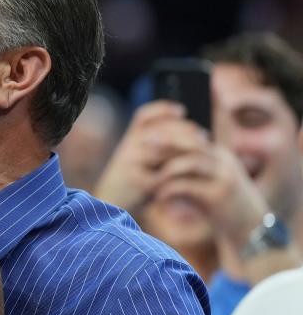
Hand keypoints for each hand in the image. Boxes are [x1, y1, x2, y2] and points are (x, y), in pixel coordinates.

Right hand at [94, 101, 208, 214]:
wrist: (110, 205)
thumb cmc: (131, 180)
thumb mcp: (138, 159)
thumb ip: (157, 145)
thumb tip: (190, 132)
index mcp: (129, 139)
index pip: (143, 116)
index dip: (162, 109)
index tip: (182, 110)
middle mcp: (128, 147)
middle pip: (161, 130)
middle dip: (185, 131)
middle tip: (204, 136)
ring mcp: (131, 163)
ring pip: (165, 150)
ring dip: (187, 151)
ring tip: (203, 154)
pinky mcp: (137, 182)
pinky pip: (164, 174)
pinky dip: (181, 173)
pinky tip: (194, 173)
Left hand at [152, 141, 268, 244]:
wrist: (252, 232)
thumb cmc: (225, 209)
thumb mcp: (209, 186)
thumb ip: (192, 174)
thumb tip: (164, 166)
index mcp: (221, 156)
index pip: (193, 137)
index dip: (170, 135)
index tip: (148, 135)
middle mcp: (224, 162)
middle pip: (191, 144)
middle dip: (165, 143)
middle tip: (141, 144)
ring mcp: (223, 177)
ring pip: (189, 162)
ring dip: (166, 169)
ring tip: (149, 177)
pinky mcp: (218, 196)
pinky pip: (188, 186)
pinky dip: (169, 190)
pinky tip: (158, 197)